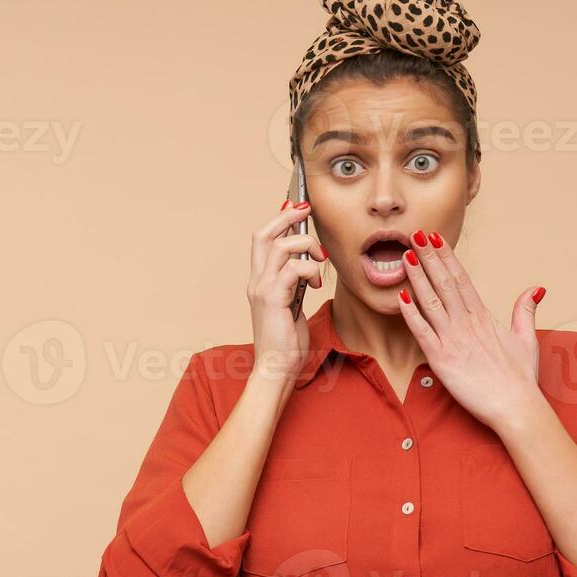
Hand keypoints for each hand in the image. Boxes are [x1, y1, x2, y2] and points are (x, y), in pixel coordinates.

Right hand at [248, 200, 327, 386]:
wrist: (275, 369)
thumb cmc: (286, 343)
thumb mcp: (292, 306)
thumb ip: (295, 284)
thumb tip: (306, 265)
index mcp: (260, 281)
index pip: (263, 239)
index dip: (279, 219)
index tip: (298, 208)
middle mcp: (256, 281)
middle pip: (264, 234)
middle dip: (287, 216)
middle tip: (306, 210)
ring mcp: (262, 289)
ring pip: (282, 246)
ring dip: (307, 246)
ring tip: (319, 262)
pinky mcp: (273, 298)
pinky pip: (294, 268)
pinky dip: (310, 270)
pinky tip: (316, 284)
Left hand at [394, 230, 546, 431]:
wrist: (516, 406)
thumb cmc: (521, 378)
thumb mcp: (527, 338)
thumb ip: (525, 311)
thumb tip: (534, 289)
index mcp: (484, 317)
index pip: (462, 279)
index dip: (446, 257)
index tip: (435, 239)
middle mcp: (467, 324)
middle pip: (444, 283)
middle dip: (428, 257)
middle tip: (415, 234)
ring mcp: (453, 340)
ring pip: (430, 301)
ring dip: (416, 277)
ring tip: (405, 255)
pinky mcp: (441, 360)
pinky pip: (421, 332)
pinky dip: (410, 313)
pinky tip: (400, 295)